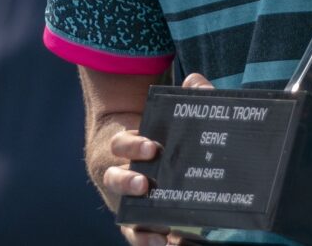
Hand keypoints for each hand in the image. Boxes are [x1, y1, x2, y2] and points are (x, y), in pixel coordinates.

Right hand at [108, 74, 216, 244]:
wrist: (132, 149)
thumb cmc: (151, 128)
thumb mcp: (163, 111)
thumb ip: (183, 96)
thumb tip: (197, 83)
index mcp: (122, 144)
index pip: (120, 143)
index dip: (133, 144)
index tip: (153, 146)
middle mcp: (118, 173)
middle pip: (115, 180)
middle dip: (129, 183)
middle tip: (146, 184)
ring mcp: (124, 199)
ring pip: (124, 215)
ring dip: (141, 225)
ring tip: (163, 235)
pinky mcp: (135, 219)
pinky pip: (137, 234)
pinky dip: (149, 241)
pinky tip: (169, 245)